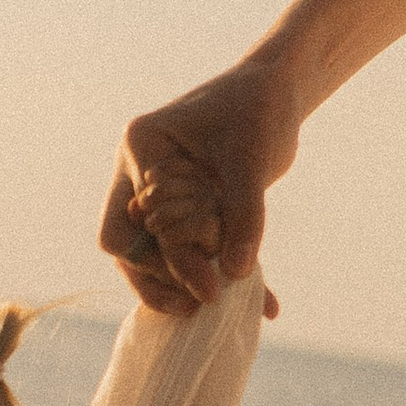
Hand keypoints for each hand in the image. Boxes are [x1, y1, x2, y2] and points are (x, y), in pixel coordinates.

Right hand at [97, 58, 295, 313]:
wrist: (277, 92)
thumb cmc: (258, 110)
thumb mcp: (251, 159)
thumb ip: (243, 213)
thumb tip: (235, 274)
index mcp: (141, 149)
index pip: (129, 225)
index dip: (163, 261)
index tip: (208, 286)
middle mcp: (139, 174)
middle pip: (128, 246)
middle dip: (157, 281)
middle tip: (196, 306)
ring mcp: (159, 194)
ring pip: (151, 255)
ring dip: (179, 284)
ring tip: (214, 314)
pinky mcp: (187, 209)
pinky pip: (192, 250)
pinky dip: (220, 273)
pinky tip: (261, 300)